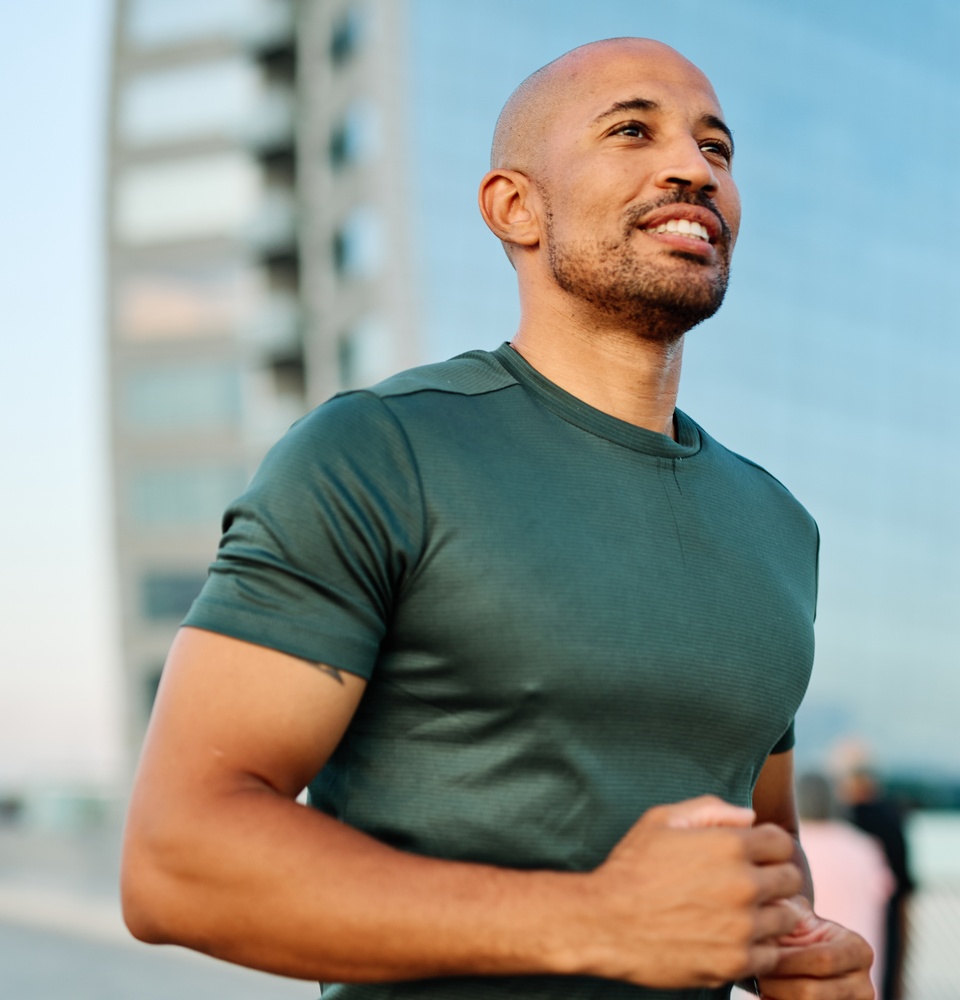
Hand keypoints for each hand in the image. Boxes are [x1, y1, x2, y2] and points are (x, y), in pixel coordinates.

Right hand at [584, 796, 803, 988]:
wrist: (605, 920)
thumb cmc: (631, 866)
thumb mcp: (662, 820)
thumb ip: (710, 809)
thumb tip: (749, 816)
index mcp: (729, 846)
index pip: (782, 842)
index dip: (769, 846)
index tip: (756, 855)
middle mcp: (743, 886)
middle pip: (790, 880)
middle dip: (774, 877)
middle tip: (750, 884)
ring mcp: (742, 928)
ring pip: (786, 919)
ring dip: (770, 914)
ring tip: (742, 913)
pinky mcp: (734, 962)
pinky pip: (771, 955)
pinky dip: (759, 947)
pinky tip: (734, 938)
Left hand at [756, 898, 874, 998]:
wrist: (803, 960)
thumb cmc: (795, 934)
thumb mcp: (796, 917)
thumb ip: (785, 911)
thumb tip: (769, 907)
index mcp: (859, 950)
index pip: (823, 961)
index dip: (788, 961)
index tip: (763, 954)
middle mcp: (865, 985)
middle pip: (813, 993)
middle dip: (777, 983)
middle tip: (758, 973)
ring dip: (776, 997)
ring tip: (762, 984)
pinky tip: (768, 998)